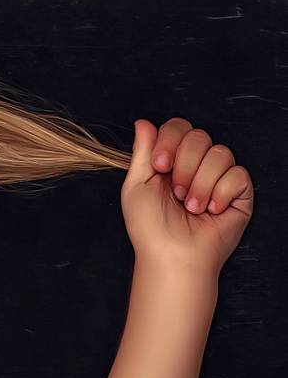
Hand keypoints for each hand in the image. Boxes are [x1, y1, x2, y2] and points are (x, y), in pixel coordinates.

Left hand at [120, 117, 253, 278]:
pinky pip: (237, 174)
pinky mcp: (239, 192)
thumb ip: (142, 152)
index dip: (170, 140)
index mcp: (171, 160)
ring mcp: (219, 177)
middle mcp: (196, 165)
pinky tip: (211, 210)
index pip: (179, 127)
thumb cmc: (150, 226)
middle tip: (175, 192)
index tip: (160, 166)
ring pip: (220, 153)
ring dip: (200, 183)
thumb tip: (143, 122)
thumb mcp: (137, 185)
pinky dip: (221, 193)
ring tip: (191, 207)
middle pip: (200, 136)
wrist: (172, 254)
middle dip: (184, 165)